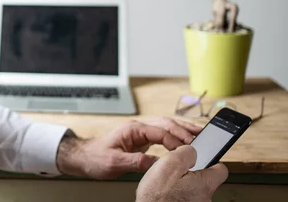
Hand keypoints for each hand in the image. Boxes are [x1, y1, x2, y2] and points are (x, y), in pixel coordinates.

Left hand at [56, 117, 200, 178]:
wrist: (85, 156)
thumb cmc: (96, 157)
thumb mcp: (115, 162)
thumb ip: (136, 161)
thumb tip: (157, 163)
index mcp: (132, 129)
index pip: (160, 131)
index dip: (175, 140)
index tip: (187, 150)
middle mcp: (138, 127)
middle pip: (166, 123)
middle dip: (184, 131)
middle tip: (201, 139)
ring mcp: (140, 131)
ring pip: (166, 125)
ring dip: (182, 129)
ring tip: (200, 134)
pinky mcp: (141, 138)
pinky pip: (162, 133)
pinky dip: (175, 135)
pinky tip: (185, 139)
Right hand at [136, 145, 228, 201]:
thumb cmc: (157, 197)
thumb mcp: (169, 164)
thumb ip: (186, 152)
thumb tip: (192, 151)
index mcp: (205, 184)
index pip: (221, 169)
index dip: (211, 160)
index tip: (203, 158)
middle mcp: (205, 199)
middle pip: (205, 180)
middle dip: (191, 174)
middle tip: (176, 171)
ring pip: (193, 190)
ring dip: (182, 185)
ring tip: (167, 184)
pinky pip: (185, 199)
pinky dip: (177, 195)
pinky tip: (165, 194)